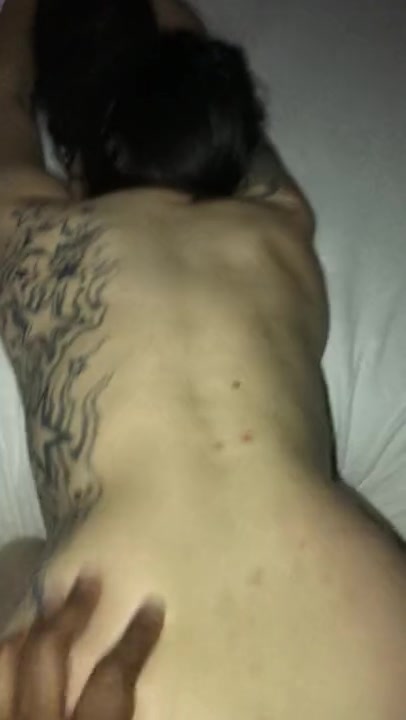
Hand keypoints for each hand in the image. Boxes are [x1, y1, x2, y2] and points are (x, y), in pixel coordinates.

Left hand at [0, 576, 163, 719]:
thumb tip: (141, 692)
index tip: (154, 605)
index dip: (135, 640)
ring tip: (46, 606)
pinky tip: (14, 649)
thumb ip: (124, 718)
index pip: (113, 680)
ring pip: (3, 662)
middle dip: (70, 611)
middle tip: (90, 576)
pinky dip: (4, 659)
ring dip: (26, 629)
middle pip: (48, 655)